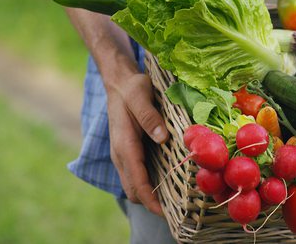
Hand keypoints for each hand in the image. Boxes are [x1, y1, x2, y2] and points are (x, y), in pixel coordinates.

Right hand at [107, 72, 168, 215]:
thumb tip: (162, 137)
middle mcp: (120, 155)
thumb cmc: (131, 88)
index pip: (136, 181)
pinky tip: (166, 182)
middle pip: (133, 190)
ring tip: (174, 200)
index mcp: (124, 145)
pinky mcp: (128, 152)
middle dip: (151, 204)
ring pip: (133, 185)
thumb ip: (149, 116)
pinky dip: (147, 185)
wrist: (119, 83)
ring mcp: (122, 155)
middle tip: (177, 209)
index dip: (150, 200)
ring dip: (149, 196)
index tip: (165, 213)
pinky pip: (136, 176)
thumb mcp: (140, 95)